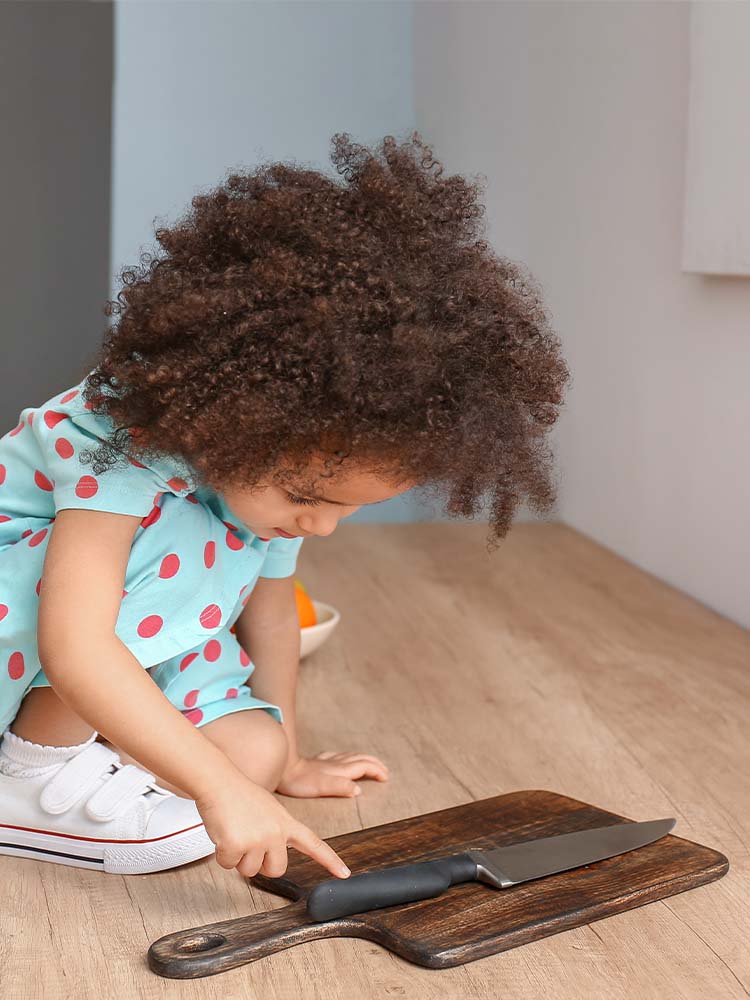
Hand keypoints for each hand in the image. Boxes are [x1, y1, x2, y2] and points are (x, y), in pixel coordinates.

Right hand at [195, 772, 350, 879]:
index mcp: (286, 822)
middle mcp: (276, 832)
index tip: (344, 873)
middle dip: (260, 864)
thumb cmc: (239, 794)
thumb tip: (267, 856)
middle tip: (249, 842)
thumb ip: (275, 831)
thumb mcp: (268, 809)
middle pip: (276, 870)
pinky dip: (222, 854)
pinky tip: (223, 833)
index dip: (329, 861)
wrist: (219, 781)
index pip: (314, 844)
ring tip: (235, 831)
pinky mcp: (237, 846)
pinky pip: (228, 865)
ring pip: (249, 871)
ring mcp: (258, 840)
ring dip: (238, 857)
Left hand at [276, 750, 389, 798]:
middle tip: (384, 770)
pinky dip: (343, 757)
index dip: (376, 770)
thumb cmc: (299, 781)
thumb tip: (358, 790)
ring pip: (348, 756)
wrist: (281, 767)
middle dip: (373, 763)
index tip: (385, 777)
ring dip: (362, 759)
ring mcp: (324, 761)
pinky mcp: (315, 762)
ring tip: (368, 762)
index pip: (363, 767)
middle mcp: (335, 764)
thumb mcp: (321, 786)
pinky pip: (334, 756)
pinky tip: (338, 758)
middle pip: (359, 759)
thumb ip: (340, 787)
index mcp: (339, 770)